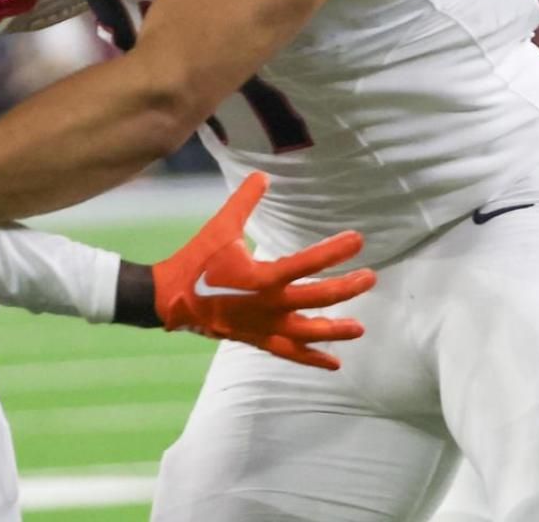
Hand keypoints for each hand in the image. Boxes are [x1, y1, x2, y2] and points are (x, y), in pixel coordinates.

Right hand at [154, 172, 376, 369]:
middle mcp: (268, 305)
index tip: (358, 240)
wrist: (168, 299)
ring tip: (360, 329)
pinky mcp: (257, 339)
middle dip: (346, 289)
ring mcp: (263, 326)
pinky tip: (334, 364)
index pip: (307, 263)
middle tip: (371, 278)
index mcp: (262, 276)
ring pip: (307, 332)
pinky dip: (312, 359)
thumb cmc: (196, 260)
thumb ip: (244, 200)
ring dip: (335, 331)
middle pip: (316, 299)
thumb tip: (263, 174)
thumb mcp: (221, 227)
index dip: (335, 251)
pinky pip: (289, 352)